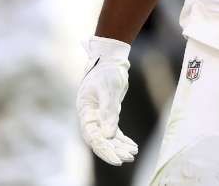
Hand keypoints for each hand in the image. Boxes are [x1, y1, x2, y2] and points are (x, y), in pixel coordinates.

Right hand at [76, 37, 137, 165]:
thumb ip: (109, 112)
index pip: (93, 137)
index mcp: (85, 111)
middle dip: (113, 150)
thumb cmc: (107, 72)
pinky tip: (132, 146)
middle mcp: (90, 116)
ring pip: (108, 137)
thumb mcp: (109, 90)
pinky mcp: (108, 114)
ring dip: (119, 146)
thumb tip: (109, 136)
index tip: (117, 159)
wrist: (110, 60)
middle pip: (100, 140)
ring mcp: (98, 116)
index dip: (104, 149)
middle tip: (127, 158)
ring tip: (132, 154)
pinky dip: (122, 139)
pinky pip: (114, 131)